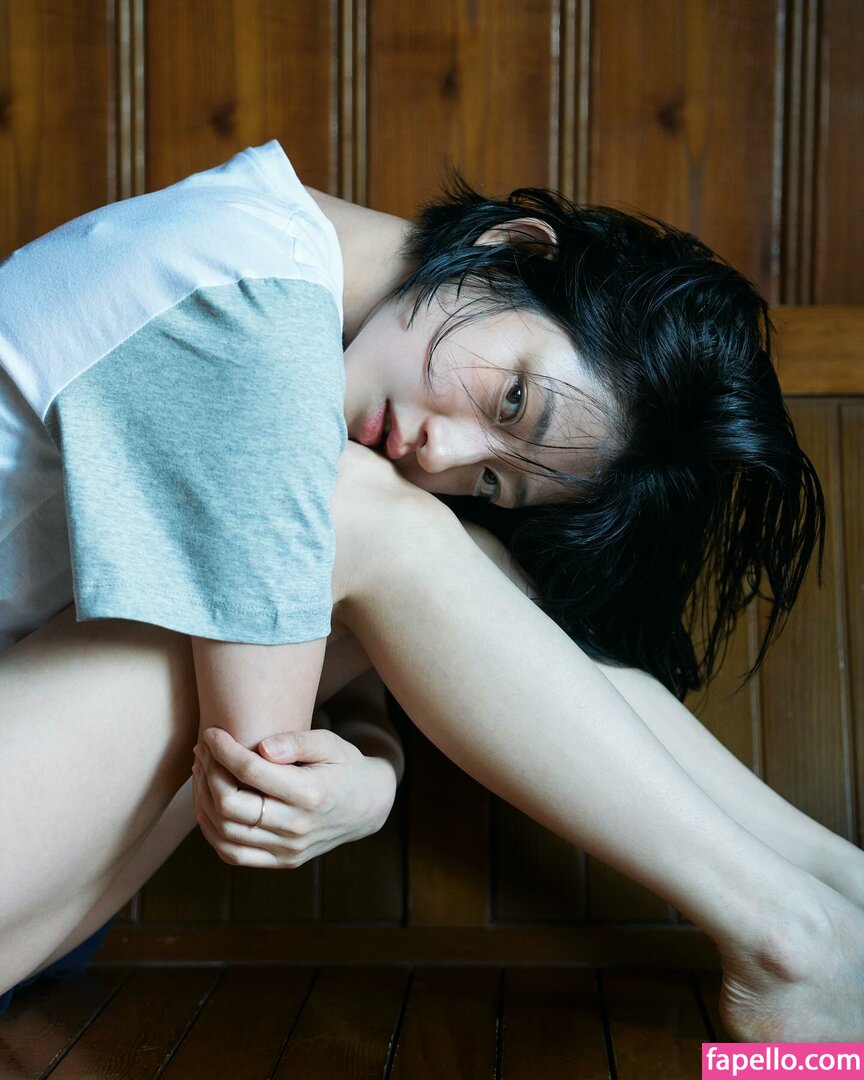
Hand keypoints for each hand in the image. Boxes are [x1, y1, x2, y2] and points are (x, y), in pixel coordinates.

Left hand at [192, 725, 397, 868]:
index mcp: (311, 794)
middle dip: (209, 773)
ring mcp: (288, 850)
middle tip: (203, 750)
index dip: (224, 751)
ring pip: (226, 833)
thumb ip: (297, 742)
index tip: (212, 733)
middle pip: (232, 807)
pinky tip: (207, 803)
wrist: (368, 806)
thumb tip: (261, 747)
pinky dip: (212, 831)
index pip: (252, 773)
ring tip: (201, 771)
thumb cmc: (345, 766)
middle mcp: (297, 827)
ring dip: (204, 800)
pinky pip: (233, 854)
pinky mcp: (282, 860)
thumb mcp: (330, 743)